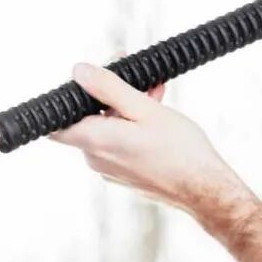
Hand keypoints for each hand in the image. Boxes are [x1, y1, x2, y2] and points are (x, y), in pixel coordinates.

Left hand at [51, 63, 251, 221]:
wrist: (205, 189)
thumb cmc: (180, 150)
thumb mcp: (144, 109)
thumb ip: (108, 89)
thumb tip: (79, 72)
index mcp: (96, 142)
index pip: (56, 124)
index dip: (66, 100)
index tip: (88, 84)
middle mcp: (96, 160)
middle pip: (87, 120)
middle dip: (108, 95)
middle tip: (134, 76)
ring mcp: (110, 170)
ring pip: (107, 129)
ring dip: (126, 107)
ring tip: (154, 92)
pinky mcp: (125, 174)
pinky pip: (119, 143)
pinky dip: (132, 126)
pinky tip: (156, 112)